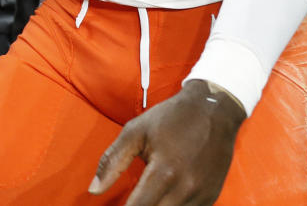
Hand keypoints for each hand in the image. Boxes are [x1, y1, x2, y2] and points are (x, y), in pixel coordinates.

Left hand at [89, 79, 245, 204]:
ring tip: (146, 197)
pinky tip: (164, 198)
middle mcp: (185, 190)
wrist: (213, 109)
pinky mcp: (211, 198)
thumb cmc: (171, 118)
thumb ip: (112, 161)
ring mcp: (201, 196)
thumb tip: (93, 190)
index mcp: (163, 172)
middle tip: (132, 200)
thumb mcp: (136, 131)